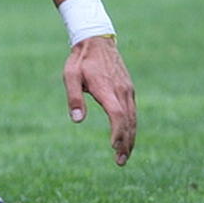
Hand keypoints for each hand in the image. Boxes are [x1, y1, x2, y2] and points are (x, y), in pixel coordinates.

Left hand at [63, 35, 136, 165]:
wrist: (97, 41)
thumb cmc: (80, 60)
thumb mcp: (70, 75)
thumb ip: (73, 97)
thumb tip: (77, 120)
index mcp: (106, 88)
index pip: (117, 114)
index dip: (117, 131)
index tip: (113, 146)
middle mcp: (121, 91)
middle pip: (128, 121)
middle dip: (125, 143)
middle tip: (120, 162)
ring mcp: (127, 90)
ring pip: (133, 119)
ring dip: (130, 138)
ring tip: (124, 156)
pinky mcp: (128, 90)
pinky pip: (132, 112)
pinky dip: (131, 127)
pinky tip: (127, 138)